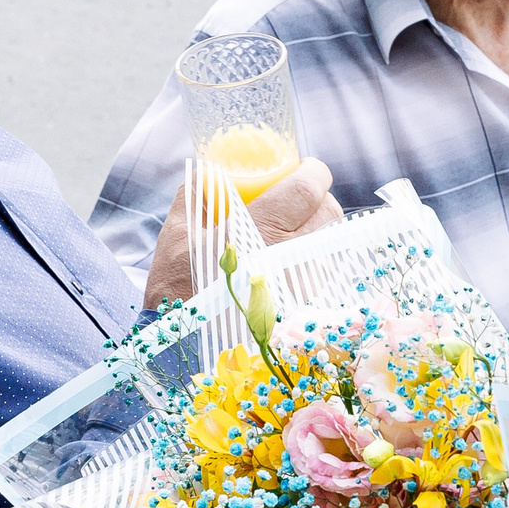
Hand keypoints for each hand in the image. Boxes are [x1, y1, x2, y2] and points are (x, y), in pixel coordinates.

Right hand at [142, 159, 343, 305]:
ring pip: (327, 243)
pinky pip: (320, 271)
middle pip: (329, 213)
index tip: (306, 168)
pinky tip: (287, 262)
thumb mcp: (179, 230)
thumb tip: (212, 170)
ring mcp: (302, 283)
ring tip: (290, 232)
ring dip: (315, 231)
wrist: (181, 340)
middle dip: (319, 199)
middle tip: (299, 198)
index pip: (309, 188)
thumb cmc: (179, 282)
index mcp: (264, 228)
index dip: (314, 172)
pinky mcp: (305, 306)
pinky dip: (309, 260)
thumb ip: (198, 191)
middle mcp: (292, 255)